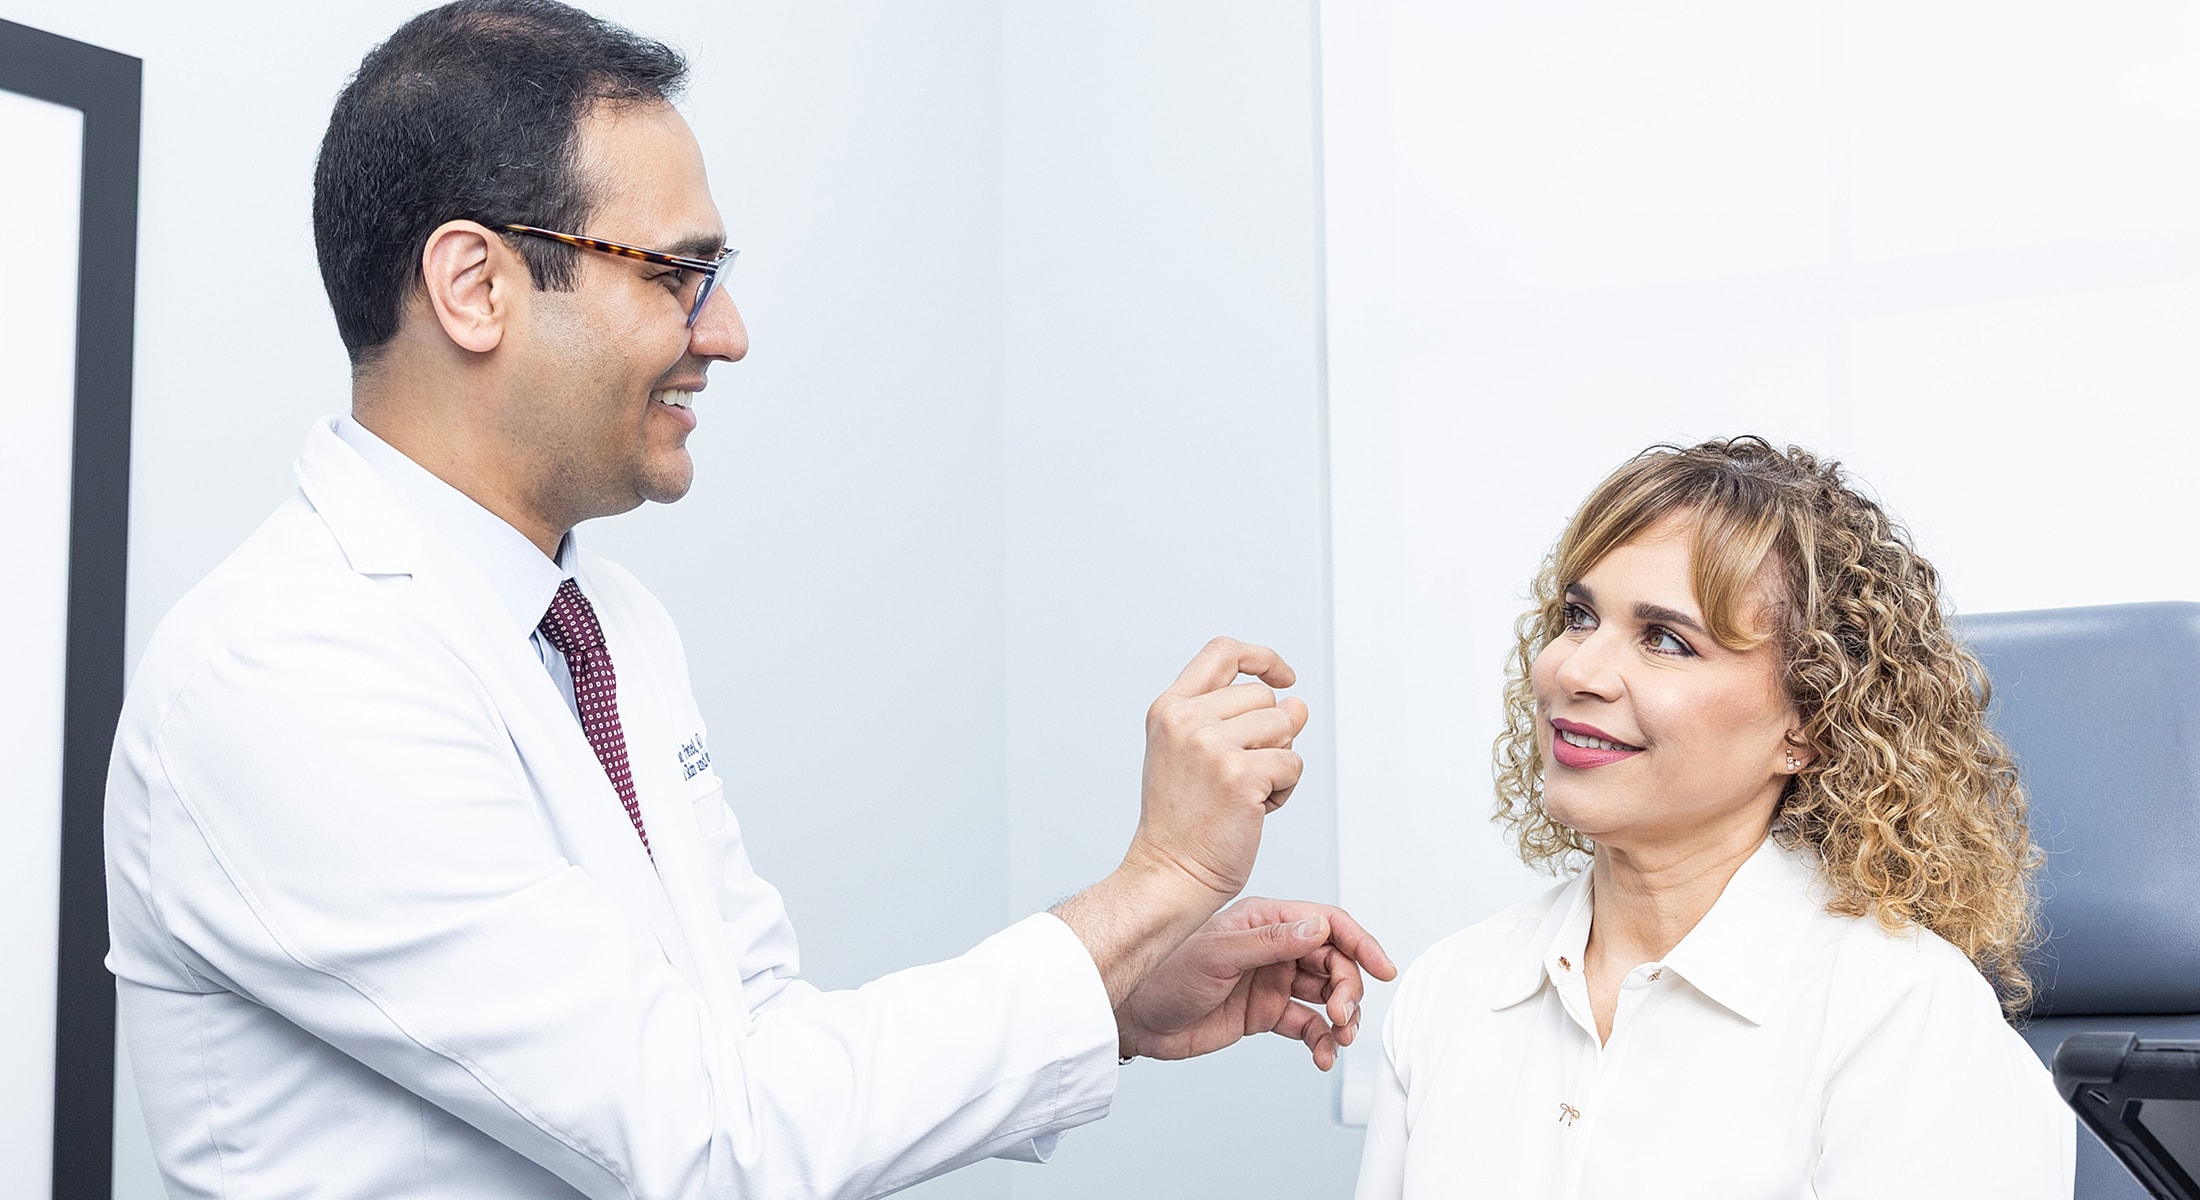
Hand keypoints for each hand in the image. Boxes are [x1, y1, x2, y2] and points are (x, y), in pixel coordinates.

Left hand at [1115, 897, 1396, 1070]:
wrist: (1135, 1017)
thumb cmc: (1164, 974)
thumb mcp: (1218, 955)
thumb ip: (1270, 943)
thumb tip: (1317, 927)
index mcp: (1265, 921)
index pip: (1327, 924)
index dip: (1360, 943)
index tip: (1384, 968)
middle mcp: (1274, 948)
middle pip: (1334, 962)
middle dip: (1348, 989)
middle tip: (1343, 1017)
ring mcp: (1271, 982)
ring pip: (1326, 996)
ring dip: (1341, 1017)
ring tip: (1337, 1038)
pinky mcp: (1264, 1014)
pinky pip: (1307, 1026)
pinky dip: (1320, 1041)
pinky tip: (1322, 1056)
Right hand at [1124, 638, 1307, 904]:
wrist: (1170, 875)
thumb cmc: (1184, 823)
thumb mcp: (1201, 757)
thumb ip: (1243, 722)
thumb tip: (1298, 704)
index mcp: (1168, 710)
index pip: (1222, 652)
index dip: (1261, 658)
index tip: (1283, 677)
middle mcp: (1185, 720)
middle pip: (1263, 697)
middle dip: (1271, 734)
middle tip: (1244, 773)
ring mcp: (1211, 745)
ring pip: (1283, 727)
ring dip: (1279, 762)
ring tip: (1247, 794)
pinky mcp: (1240, 774)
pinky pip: (1292, 763)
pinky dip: (1284, 790)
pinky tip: (1255, 811)